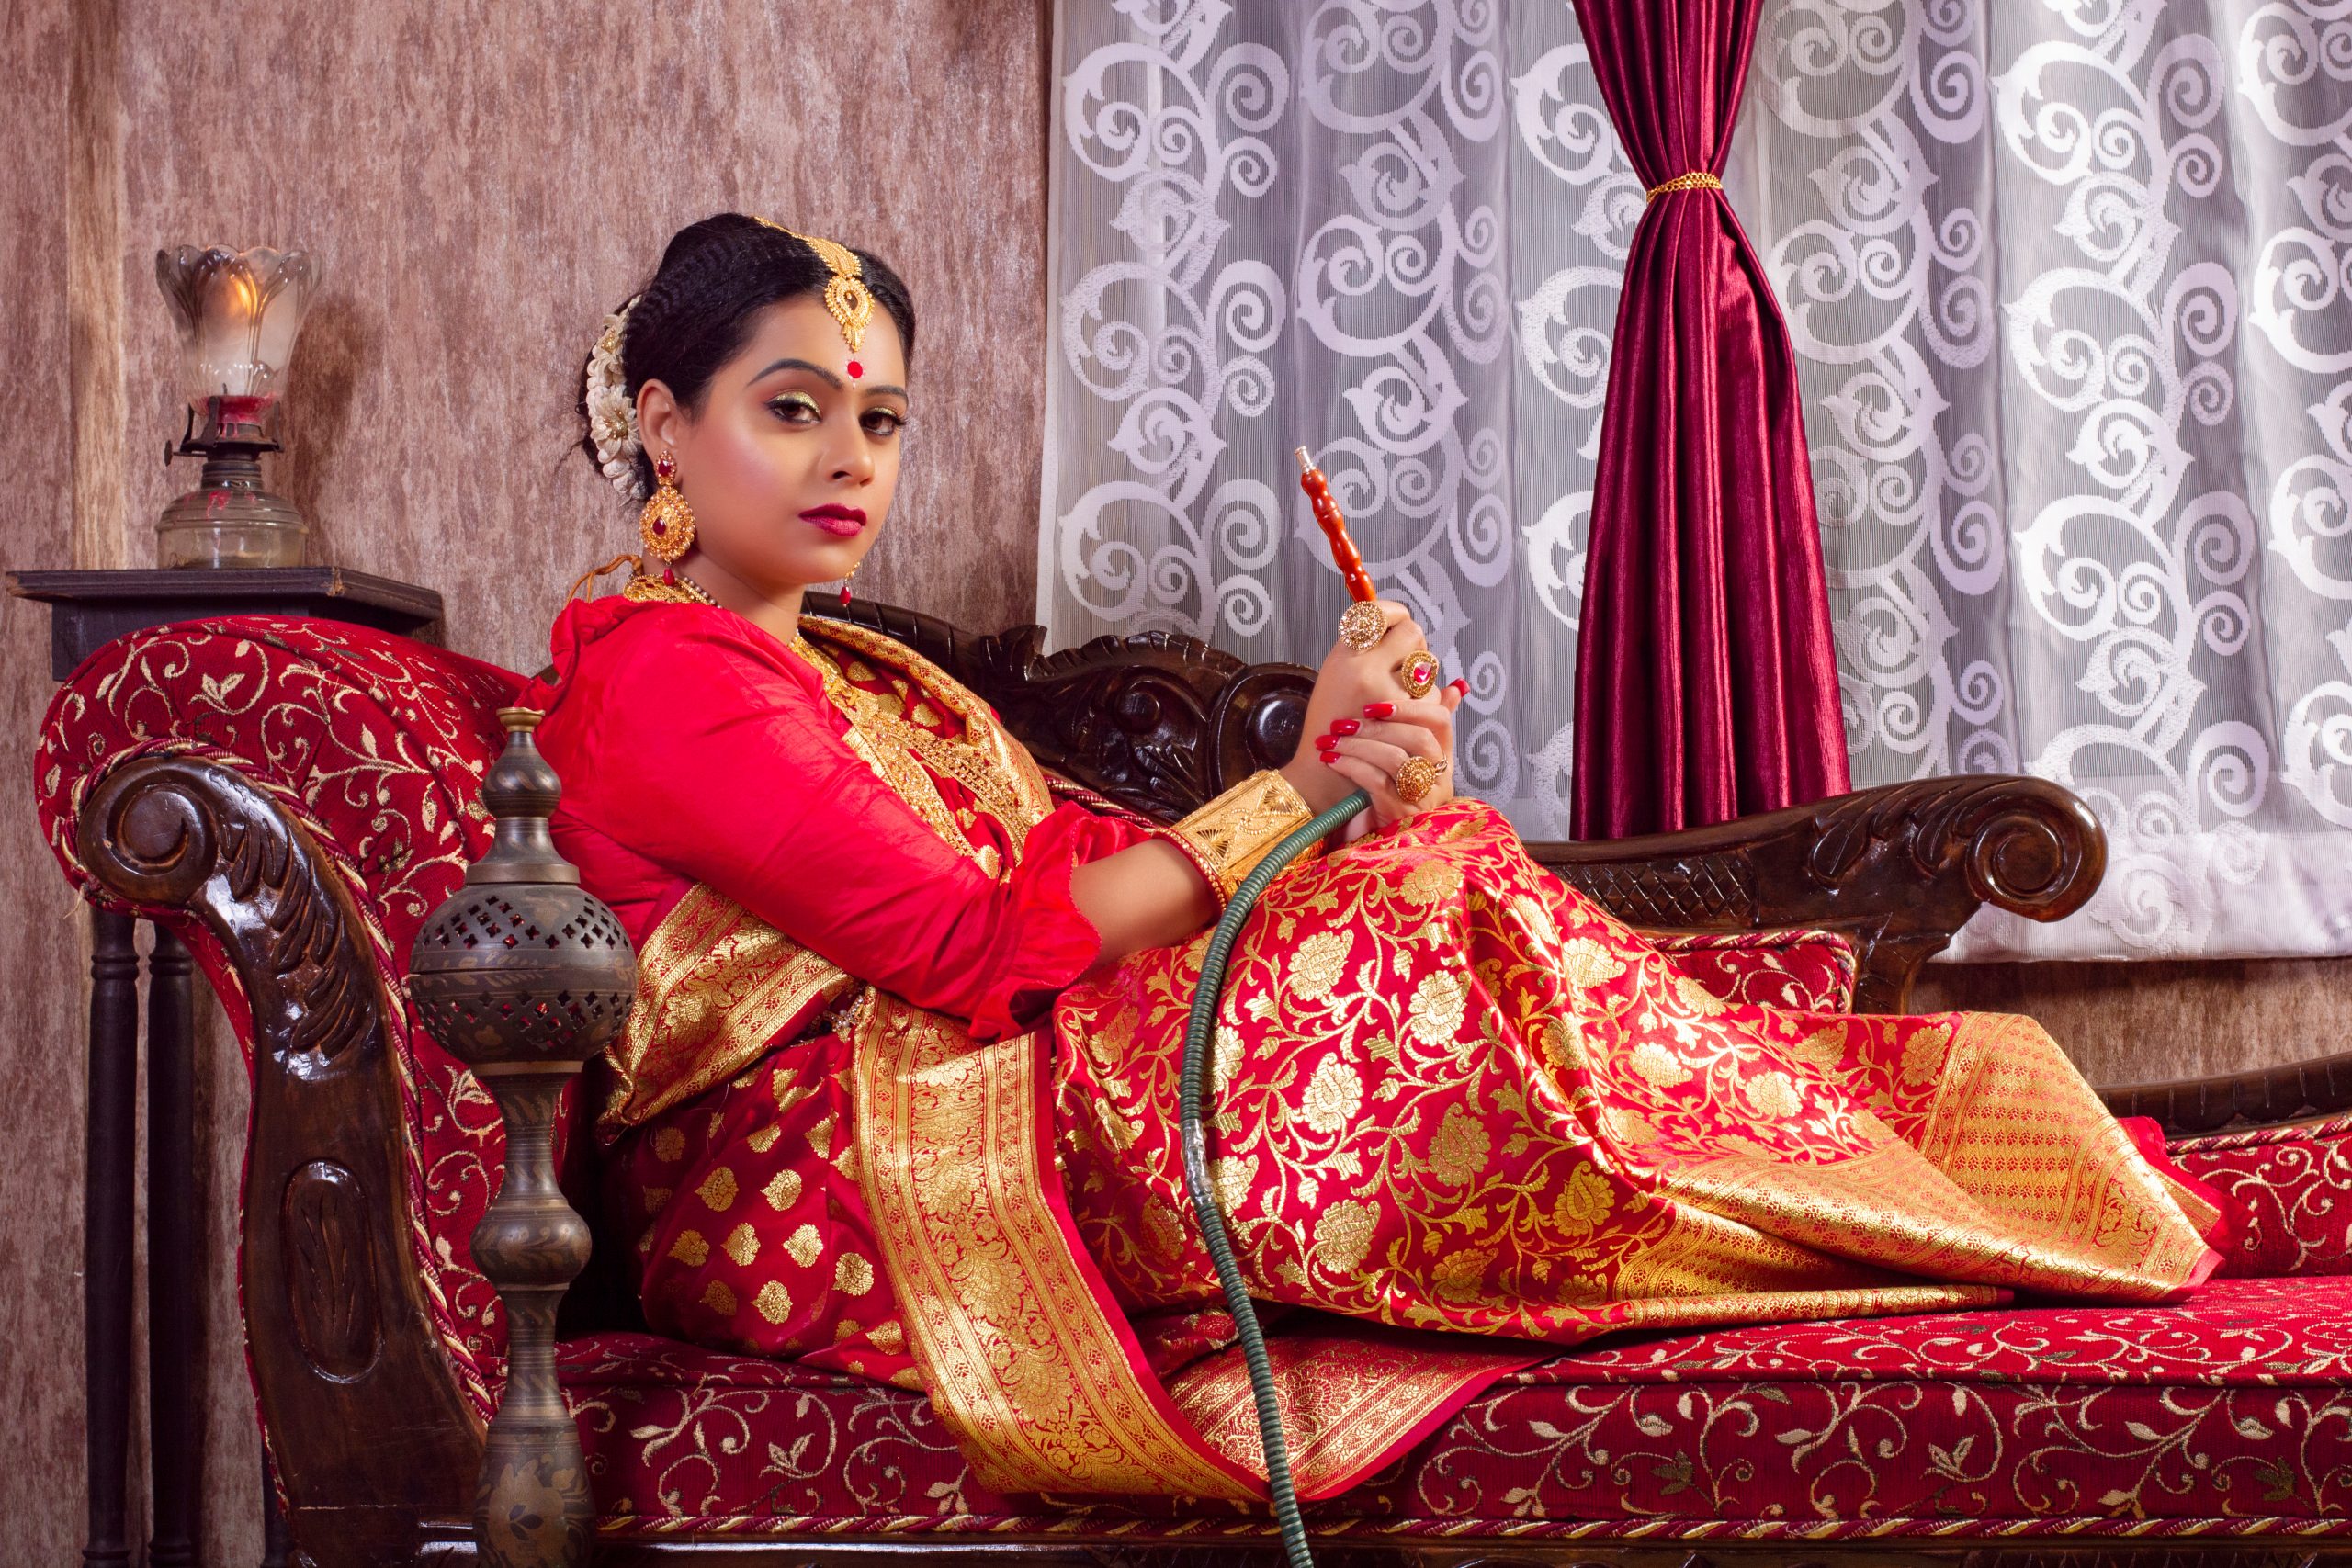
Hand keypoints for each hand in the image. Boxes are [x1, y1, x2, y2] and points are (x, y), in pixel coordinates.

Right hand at [1279, 599, 1419, 811]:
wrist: (1322, 773)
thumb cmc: (1331, 723)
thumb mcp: (1340, 677)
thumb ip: (1370, 651)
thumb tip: (1409, 624)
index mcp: (1343, 654)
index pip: (1379, 612)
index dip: (1393, 613)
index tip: (1395, 623)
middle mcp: (1362, 668)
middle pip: (1413, 634)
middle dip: (1414, 647)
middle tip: (1401, 665)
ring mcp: (1384, 694)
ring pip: (1428, 667)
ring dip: (1421, 680)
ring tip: (1395, 699)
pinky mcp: (1406, 723)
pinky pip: (1432, 698)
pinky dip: (1424, 707)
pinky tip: (1403, 720)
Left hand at [1315, 688, 1463, 827]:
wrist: (1360, 840)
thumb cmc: (1374, 793)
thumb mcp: (1392, 756)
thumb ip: (1410, 723)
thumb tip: (1439, 683)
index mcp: (1442, 759)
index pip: (1440, 720)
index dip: (1408, 707)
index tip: (1371, 706)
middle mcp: (1439, 780)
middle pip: (1420, 738)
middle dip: (1376, 726)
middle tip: (1342, 723)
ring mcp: (1423, 800)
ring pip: (1396, 758)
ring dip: (1358, 745)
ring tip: (1331, 741)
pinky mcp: (1401, 816)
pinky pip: (1377, 781)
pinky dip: (1351, 766)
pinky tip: (1331, 760)